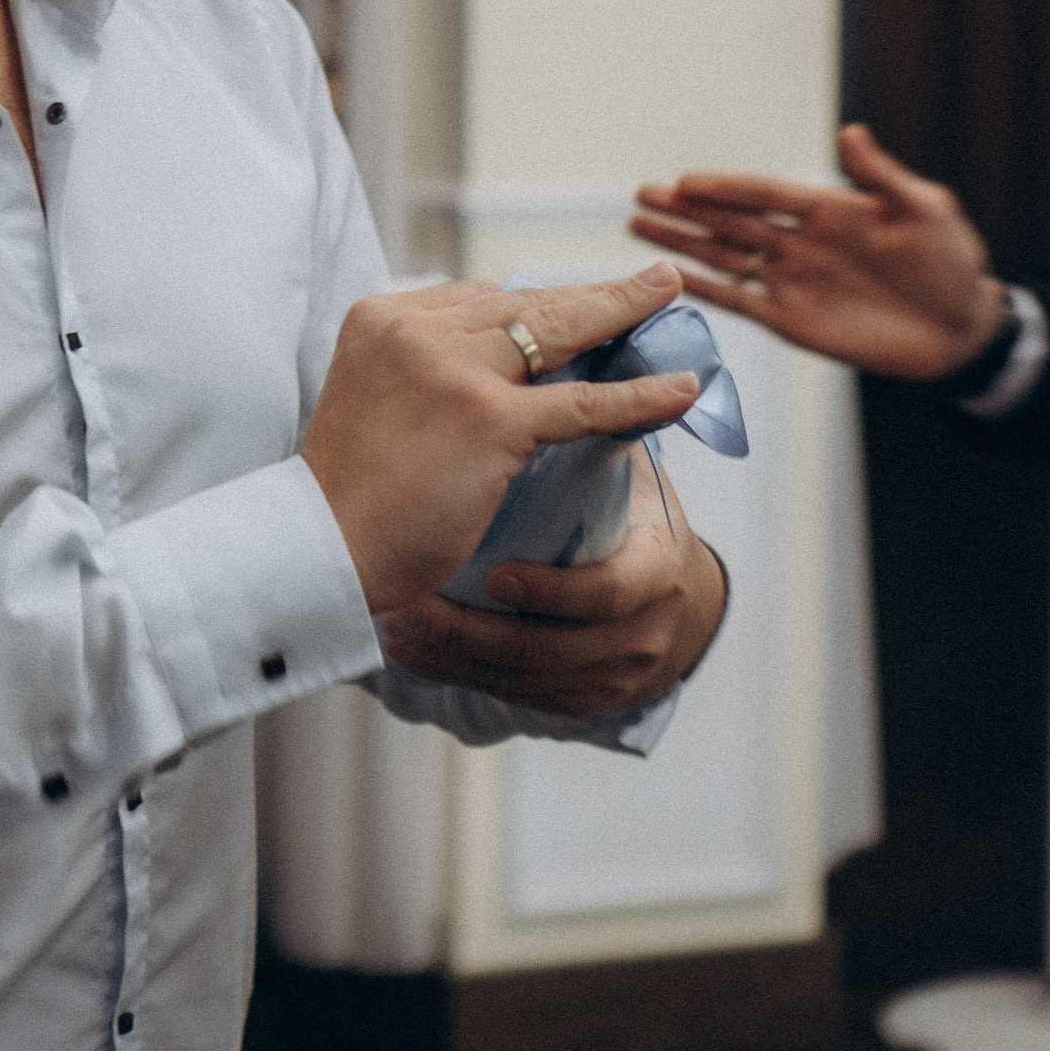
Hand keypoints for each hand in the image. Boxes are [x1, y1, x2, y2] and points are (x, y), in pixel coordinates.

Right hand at [300, 262, 698, 613]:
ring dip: (623, 313)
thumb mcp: (369, 398)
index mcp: (382, 317)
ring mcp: (455, 370)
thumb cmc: (348, 493)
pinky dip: (638, 395)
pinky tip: (681, 386)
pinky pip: (582, 402)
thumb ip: (419, 372)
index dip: (534, 308)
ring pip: (557, 333)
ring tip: (669, 295)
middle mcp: (416, 328)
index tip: (576, 312)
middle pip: (523, 303)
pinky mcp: (489, 419)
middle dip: (594, 292)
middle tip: (652, 279)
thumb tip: (490, 371)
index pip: (478, 297)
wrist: (318, 547)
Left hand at [375, 444, 725, 716]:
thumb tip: (554, 347)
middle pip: (548, 651)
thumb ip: (601, 433)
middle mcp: (640, 637)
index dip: (548, 590)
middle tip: (409, 605)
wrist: (655, 596)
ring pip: (514, 678)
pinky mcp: (571, 703)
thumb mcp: (628, 481)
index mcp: (658, 573)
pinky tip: (402, 647)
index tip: (491, 576)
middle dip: (470, 632)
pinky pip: (503, 696)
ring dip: (446, 650)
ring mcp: (605, 679)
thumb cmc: (628, 515)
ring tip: (392, 620)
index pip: (605, 593)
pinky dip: (447, 669)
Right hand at [630, 123, 1009, 380]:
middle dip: (687, 210)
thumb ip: (882, 177)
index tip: (686, 183)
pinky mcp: (792, 320)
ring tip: (639, 227)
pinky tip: (674, 279)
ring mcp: (793, 281)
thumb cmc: (950, 263)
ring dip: (684, 244)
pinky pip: (741, 302)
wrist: (961, 329)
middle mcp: (801, 242)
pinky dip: (707, 290)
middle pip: (732, 222)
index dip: (726, 188)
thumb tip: (851, 132)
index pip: (766, 194)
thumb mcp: (925, 210)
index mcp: (829, 210)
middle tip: (643, 196)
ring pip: (726, 257)